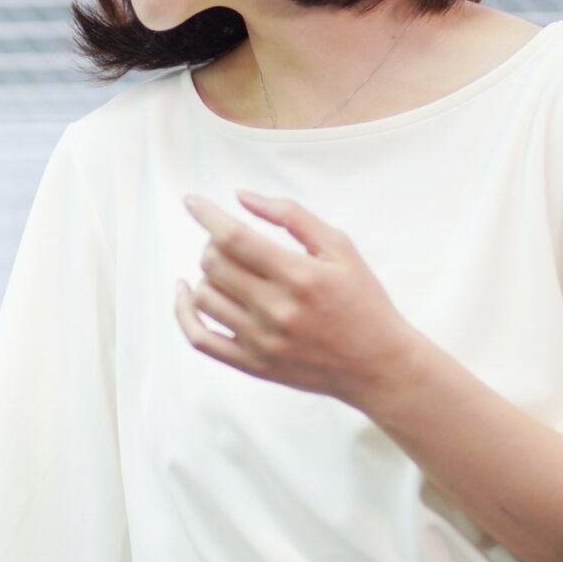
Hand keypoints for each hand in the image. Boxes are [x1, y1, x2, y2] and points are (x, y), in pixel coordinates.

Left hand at [175, 189, 420, 406]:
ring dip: (206, 275)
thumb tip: (242, 196)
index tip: (192, 202)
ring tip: (227, 270)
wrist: (379, 365)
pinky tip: (187, 293)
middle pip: (214, 264)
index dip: (207, 215)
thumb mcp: (340, 248)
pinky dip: (183, 313)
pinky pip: (199, 339)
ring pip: (204, 297)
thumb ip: (292, 216)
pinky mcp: (253, 365)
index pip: (234, 238)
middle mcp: (277, 310)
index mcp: (300, 276)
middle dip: (213, 243)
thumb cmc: (362, 301)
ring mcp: (261, 341)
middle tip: (230, 242)